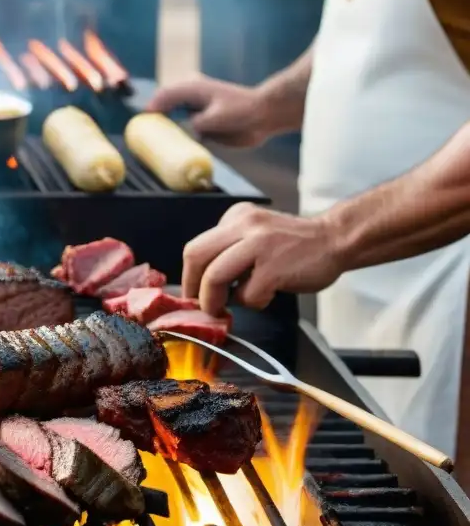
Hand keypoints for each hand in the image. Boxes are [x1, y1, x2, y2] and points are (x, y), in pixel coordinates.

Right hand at [147, 75, 274, 147]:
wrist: (265, 115)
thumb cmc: (244, 110)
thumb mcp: (219, 117)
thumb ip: (200, 123)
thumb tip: (188, 132)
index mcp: (194, 89)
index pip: (165, 95)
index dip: (152, 106)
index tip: (143, 119)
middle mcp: (192, 100)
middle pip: (165, 105)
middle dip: (154, 117)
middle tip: (142, 132)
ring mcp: (198, 113)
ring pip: (174, 120)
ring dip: (164, 129)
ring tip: (151, 142)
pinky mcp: (204, 126)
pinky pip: (185, 133)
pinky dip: (177, 139)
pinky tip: (170, 150)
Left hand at [182, 203, 345, 313]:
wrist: (336, 239)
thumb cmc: (295, 245)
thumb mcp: (256, 233)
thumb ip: (231, 249)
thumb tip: (202, 282)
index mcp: (236, 217)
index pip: (197, 246)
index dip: (190, 275)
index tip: (193, 293)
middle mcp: (244, 225)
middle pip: (195, 255)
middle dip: (192, 286)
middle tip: (200, 305)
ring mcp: (260, 245)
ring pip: (214, 276)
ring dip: (213, 300)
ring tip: (222, 309)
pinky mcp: (275, 267)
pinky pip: (247, 295)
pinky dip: (251, 303)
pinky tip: (265, 296)